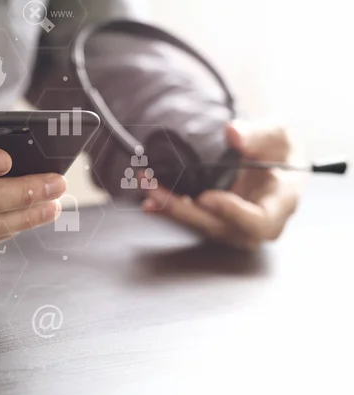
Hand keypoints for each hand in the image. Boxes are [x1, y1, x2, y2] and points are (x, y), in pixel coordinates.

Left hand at [142, 120, 304, 249]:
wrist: (271, 162)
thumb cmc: (279, 151)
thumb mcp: (279, 135)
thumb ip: (259, 135)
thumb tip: (232, 133)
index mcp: (280, 204)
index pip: (259, 221)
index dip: (233, 214)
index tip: (207, 197)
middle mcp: (254, 223)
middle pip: (219, 227)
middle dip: (185, 211)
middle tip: (158, 191)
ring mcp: (232, 225)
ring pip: (199, 225)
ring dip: (170, 208)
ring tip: (147, 188)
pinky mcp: (213, 221)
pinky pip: (189, 219)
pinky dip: (167, 210)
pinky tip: (148, 201)